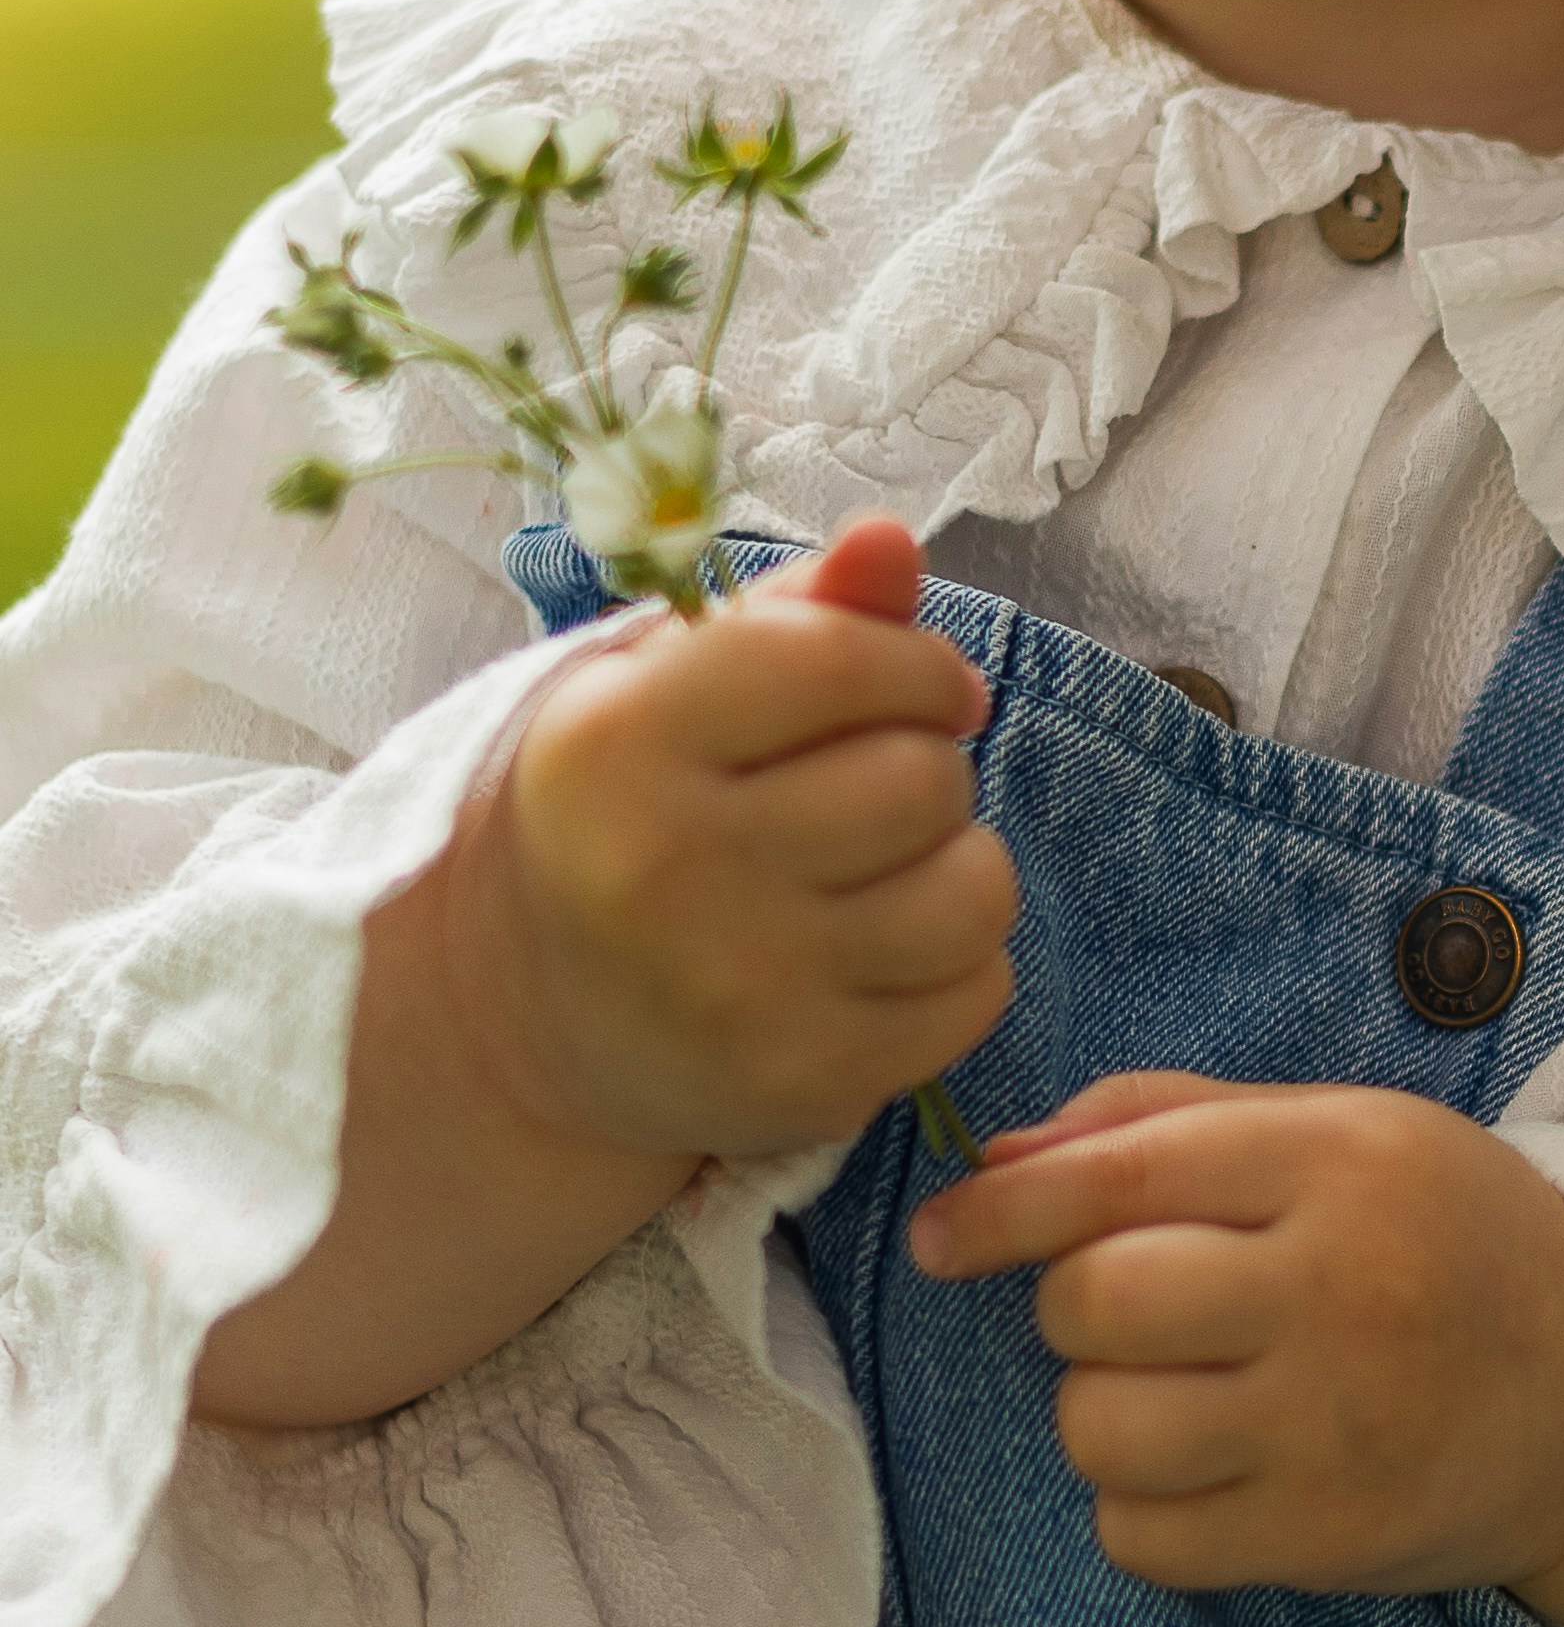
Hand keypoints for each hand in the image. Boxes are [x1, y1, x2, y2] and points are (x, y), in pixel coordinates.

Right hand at [475, 512, 1016, 1158]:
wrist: (522, 1015)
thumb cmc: (625, 815)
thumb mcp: (668, 690)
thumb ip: (794, 612)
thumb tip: (892, 542)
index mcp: (620, 743)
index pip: (842, 660)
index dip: (916, 664)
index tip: (920, 687)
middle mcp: (670, 870)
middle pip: (920, 778)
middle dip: (927, 766)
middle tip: (874, 790)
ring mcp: (740, 991)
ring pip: (974, 890)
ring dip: (959, 866)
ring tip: (890, 868)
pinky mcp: (805, 1085)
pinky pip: (979, 992)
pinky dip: (961, 963)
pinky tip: (884, 951)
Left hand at [909, 1070, 1563, 1626]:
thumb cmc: (1439, 1236)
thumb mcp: (1337, 1129)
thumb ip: (1164, 1121)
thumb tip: (995, 1161)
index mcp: (1338, 1160)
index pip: (1120, 1174)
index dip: (1003, 1208)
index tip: (946, 1236)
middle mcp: (1337, 1287)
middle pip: (1096, 1303)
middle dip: (1073, 1307)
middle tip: (1129, 1314)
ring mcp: (1334, 1425)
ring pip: (1101, 1429)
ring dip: (1104, 1412)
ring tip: (1180, 1395)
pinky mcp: (1327, 1539)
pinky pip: (1140, 1538)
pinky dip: (1143, 1510)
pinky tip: (1210, 1471)